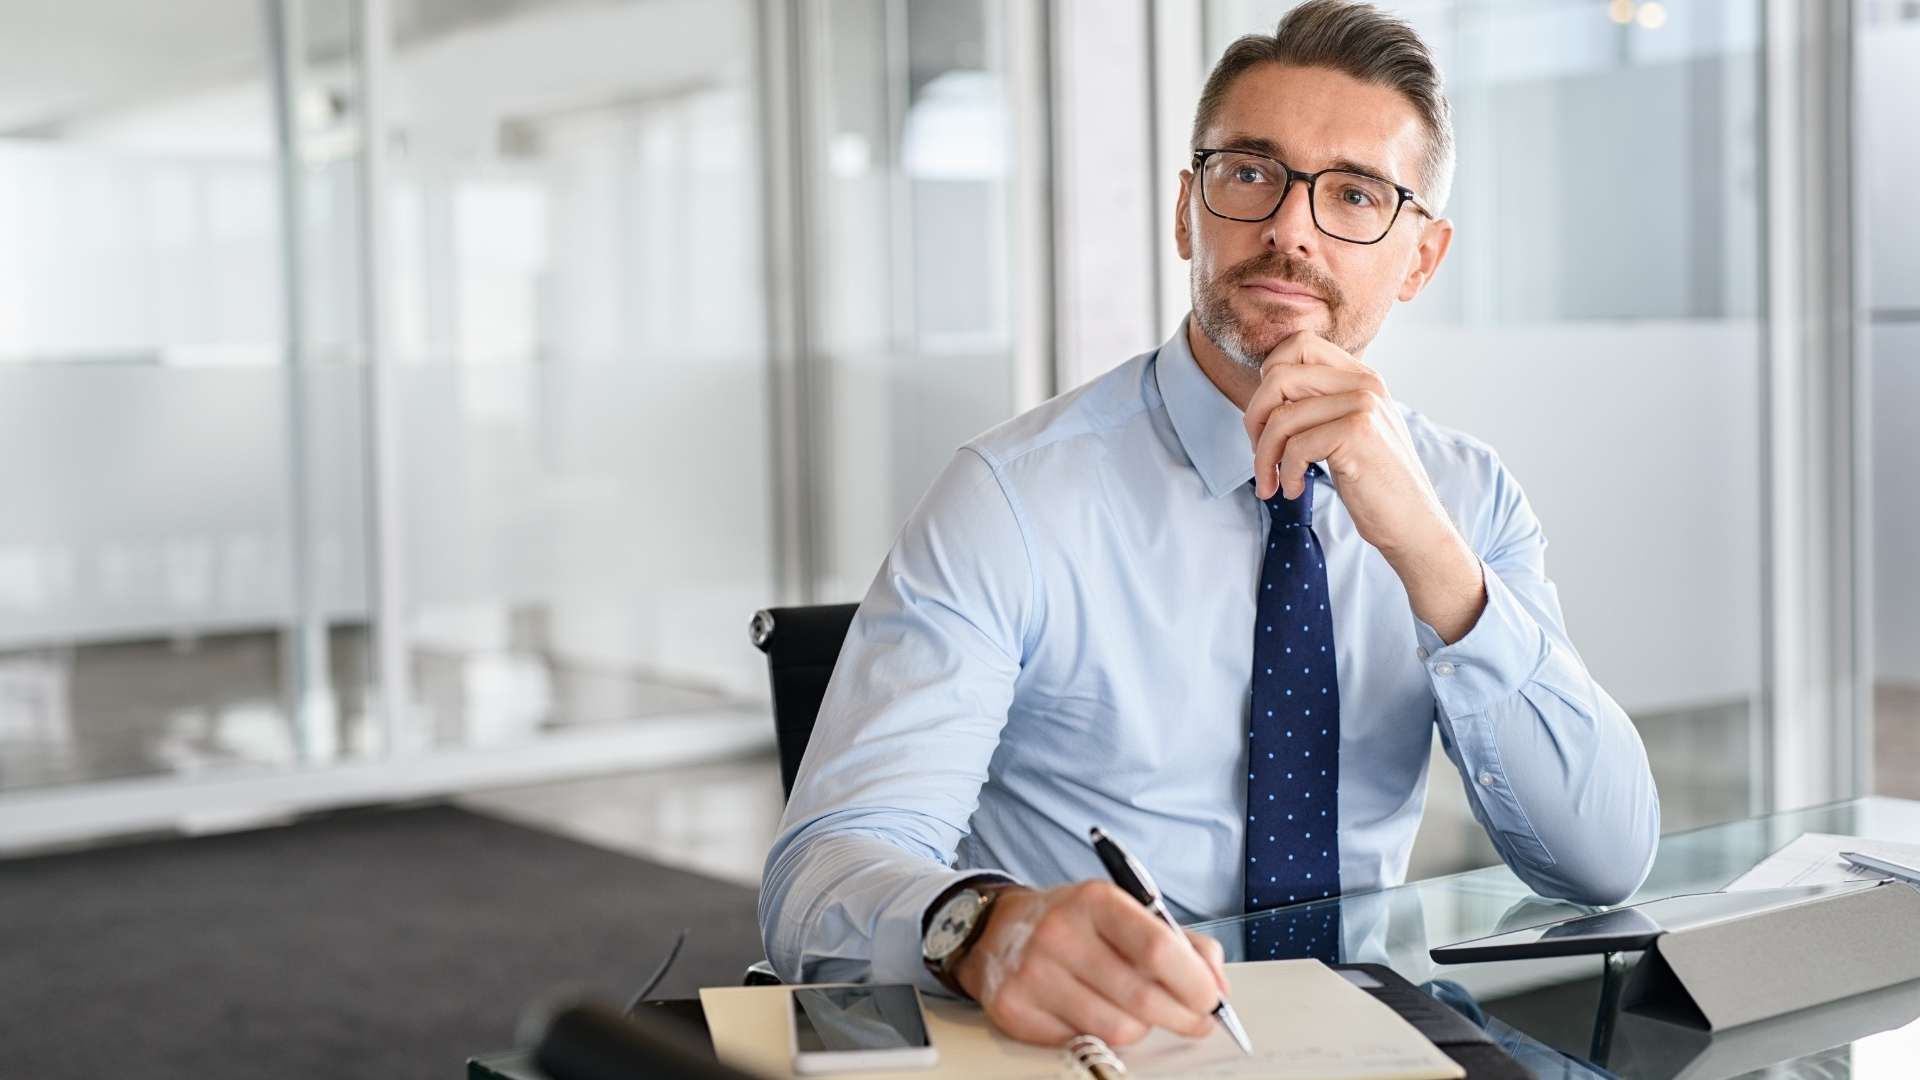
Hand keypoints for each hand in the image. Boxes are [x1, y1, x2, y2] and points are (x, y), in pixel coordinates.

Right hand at [951, 881, 1228, 1047]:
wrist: (996, 929)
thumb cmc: (1076, 922)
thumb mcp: (1126, 911)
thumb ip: (1181, 942)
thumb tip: (1217, 986)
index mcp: (1095, 901)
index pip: (1158, 949)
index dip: (1194, 982)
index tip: (1211, 998)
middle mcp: (1060, 934)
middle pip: (1142, 998)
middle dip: (1182, 1017)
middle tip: (1195, 1020)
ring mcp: (1033, 974)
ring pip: (1117, 1029)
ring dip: (1140, 1027)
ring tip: (1135, 1010)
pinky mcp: (1015, 1010)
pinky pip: (1082, 1042)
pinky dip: (1099, 1035)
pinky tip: (1092, 1011)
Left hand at [1243, 331, 1485, 640]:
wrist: (1414, 523)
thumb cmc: (1374, 483)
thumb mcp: (1349, 430)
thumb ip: (1320, 403)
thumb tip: (1265, 392)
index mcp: (1361, 376)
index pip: (1298, 344)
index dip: (1268, 377)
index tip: (1268, 419)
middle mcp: (1364, 382)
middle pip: (1278, 376)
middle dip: (1255, 419)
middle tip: (1261, 455)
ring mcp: (1362, 404)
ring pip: (1280, 417)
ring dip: (1264, 457)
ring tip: (1271, 482)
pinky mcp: (1357, 433)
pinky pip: (1295, 446)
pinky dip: (1286, 474)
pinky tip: (1295, 491)